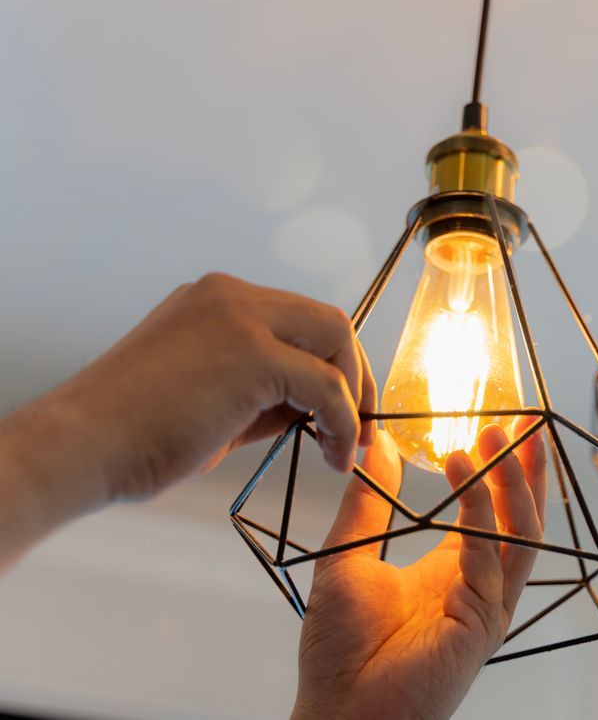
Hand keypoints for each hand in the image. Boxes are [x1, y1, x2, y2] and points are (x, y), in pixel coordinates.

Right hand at [0, 272, 372, 570]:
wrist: (80, 447)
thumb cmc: (133, 435)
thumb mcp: (214, 400)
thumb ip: (267, 394)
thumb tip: (319, 409)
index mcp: (216, 301)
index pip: (299, 320)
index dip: (332, 363)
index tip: (344, 408)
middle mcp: (230, 297)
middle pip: (328, 322)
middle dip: (355, 375)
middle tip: (361, 426)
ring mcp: (241, 318)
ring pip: (336, 343)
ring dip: (354, 398)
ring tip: (348, 446)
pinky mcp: (253, 354)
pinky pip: (326, 386)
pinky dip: (344, 422)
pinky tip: (335, 455)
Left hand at [293, 423, 546, 719]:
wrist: (337, 711)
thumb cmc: (340, 652)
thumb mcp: (345, 559)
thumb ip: (366, 505)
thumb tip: (375, 447)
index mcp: (452, 571)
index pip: (490, 511)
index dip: (498, 469)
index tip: (498, 424)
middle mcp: (479, 586)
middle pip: (520, 517)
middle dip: (524, 467)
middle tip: (522, 419)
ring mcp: (487, 606)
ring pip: (520, 534)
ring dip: (514, 483)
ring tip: (500, 437)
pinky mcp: (482, 623)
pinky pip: (489, 559)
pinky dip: (481, 515)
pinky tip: (465, 477)